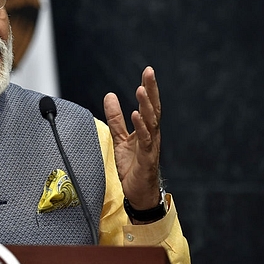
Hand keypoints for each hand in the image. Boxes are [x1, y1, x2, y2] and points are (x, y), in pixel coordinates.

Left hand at [103, 66, 161, 209]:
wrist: (138, 193)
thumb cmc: (133, 165)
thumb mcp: (120, 138)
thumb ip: (115, 118)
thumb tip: (110, 95)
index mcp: (147, 129)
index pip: (149, 104)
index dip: (149, 88)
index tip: (148, 70)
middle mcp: (152, 135)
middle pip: (154, 108)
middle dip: (152, 90)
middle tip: (149, 72)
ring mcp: (151, 146)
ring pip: (151, 122)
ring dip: (146, 105)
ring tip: (141, 89)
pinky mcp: (147, 158)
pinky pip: (145, 140)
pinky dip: (141, 127)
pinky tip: (137, 115)